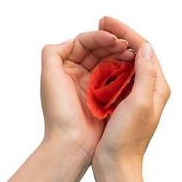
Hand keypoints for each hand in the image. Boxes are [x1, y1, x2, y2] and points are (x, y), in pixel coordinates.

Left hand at [40, 31, 134, 160]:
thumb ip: (52, 53)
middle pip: (97, 50)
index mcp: (64, 68)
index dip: (98, 37)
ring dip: (119, 55)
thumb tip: (70, 41)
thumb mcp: (49, 78)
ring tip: (131, 53)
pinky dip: (123, 69)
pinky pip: (115, 77)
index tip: (114, 39)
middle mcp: (77, 74)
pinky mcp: (103, 96)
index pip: (83, 43)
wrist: (71, 143)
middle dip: (112, 44)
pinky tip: (132, 65)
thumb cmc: (59, 112)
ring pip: (107, 62)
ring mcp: (91, 85)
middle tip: (126, 45)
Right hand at [92, 17, 170, 166]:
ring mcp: (135, 93)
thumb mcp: (140, 104)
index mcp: (157, 86)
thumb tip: (145, 47)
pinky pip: (117, 75)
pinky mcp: (123, 100)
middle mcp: (149, 87)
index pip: (145, 49)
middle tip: (101, 22)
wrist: (116, 163)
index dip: (126, 33)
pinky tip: (96, 58)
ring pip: (125, 62)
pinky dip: (107, 63)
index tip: (107, 21)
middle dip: (119, 35)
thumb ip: (146, 75)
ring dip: (112, 47)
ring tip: (97, 35)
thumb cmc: (127, 138)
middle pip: (136, 52)